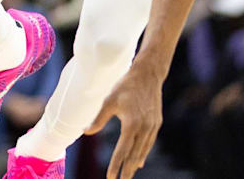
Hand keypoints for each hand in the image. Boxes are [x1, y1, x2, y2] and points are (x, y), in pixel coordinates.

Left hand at [85, 63, 163, 178]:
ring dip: (135, 162)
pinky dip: (143, 152)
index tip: (111, 177)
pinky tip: (139, 159)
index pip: (122, 151)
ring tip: (129, 173)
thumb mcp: (109, 101)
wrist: (148, 75)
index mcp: (132, 124)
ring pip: (143, 150)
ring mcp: (152, 126)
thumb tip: (86, 132)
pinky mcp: (157, 123)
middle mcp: (144, 128)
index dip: (116, 165)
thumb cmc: (125, 86)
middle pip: (134, 154)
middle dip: (127, 169)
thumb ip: (98, 118)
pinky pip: (149, 142)